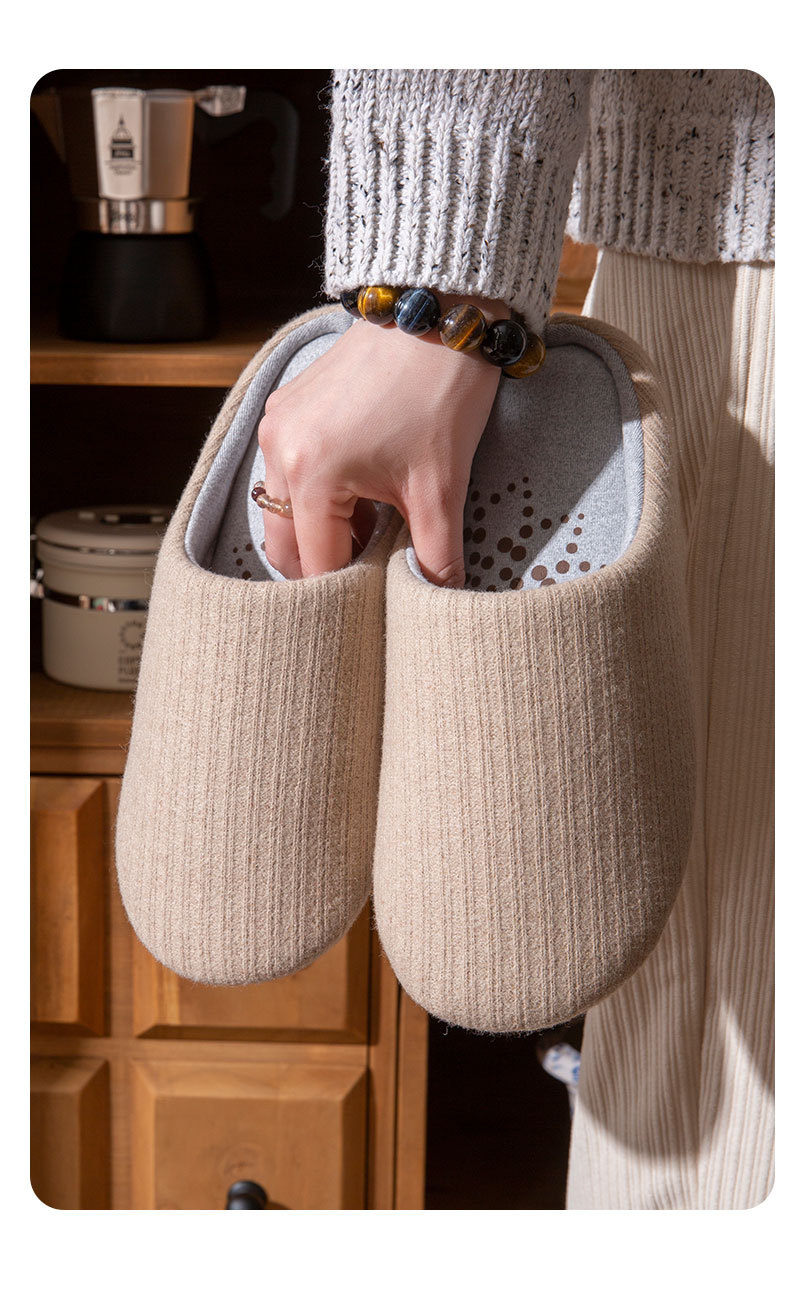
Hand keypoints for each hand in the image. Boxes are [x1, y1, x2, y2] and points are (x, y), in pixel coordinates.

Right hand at [257, 294, 508, 584]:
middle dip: (326, 564)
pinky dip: (320, 492)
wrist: (437, 310)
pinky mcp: (287, 406)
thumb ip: (437, 556)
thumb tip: (440, 601)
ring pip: (286, 508)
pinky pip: (289, 470)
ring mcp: (278, 425)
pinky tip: (365, 489)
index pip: (316, 566)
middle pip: (286, 543)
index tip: (374, 606)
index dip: (348, 593)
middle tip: (373, 572)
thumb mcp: (442, 487)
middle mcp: (280, 451)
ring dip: (324, 528)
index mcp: (312, 475)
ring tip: (377, 525)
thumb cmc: (440, 393)